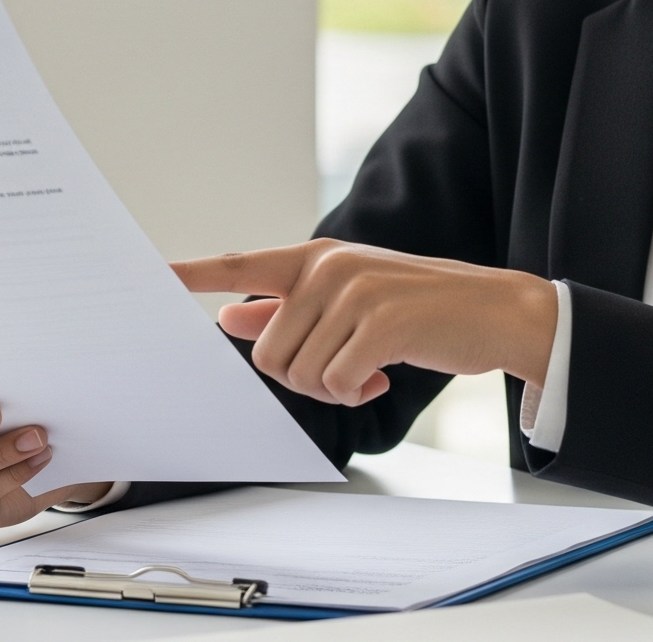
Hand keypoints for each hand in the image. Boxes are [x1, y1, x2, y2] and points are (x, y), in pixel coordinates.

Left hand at [169, 240, 557, 406]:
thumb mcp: (350, 300)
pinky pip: (336, 383)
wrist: (497, 310)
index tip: (155, 274)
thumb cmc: (419, 310)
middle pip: (268, 353)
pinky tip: (384, 376)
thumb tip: (227, 316)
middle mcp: (328, 267)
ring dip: (333, 390)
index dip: (194, 273)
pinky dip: (357, 393)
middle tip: (344, 371)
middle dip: (302, 379)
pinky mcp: (381, 322)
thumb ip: (286, 309)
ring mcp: (354, 291)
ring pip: (300, 374)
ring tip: (368, 369)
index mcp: (315, 258)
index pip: (241, 264)